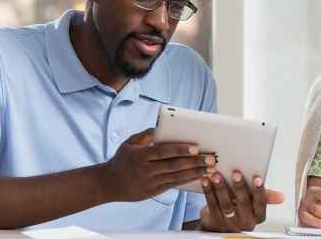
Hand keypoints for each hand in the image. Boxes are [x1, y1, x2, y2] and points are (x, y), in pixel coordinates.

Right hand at [100, 128, 215, 201]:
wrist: (108, 184)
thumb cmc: (121, 160)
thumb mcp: (128, 144)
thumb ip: (144, 135)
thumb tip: (158, 127)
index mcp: (141, 156)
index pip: (164, 152)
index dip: (180, 150)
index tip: (196, 147)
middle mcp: (146, 170)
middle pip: (174, 165)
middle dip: (195, 162)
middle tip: (211, 158)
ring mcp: (150, 182)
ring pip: (177, 177)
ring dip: (195, 172)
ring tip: (210, 169)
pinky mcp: (153, 192)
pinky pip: (173, 185)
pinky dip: (187, 181)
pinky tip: (199, 176)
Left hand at [200, 171, 283, 231]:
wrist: (221, 225)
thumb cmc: (240, 210)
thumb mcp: (254, 204)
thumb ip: (265, 197)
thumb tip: (281, 197)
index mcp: (257, 216)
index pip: (260, 204)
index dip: (259, 191)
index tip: (257, 178)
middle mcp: (245, 221)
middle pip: (243, 203)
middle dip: (239, 187)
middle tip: (236, 173)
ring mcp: (229, 223)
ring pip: (226, 204)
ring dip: (221, 188)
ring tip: (217, 175)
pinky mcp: (214, 221)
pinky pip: (211, 204)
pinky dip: (208, 191)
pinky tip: (207, 181)